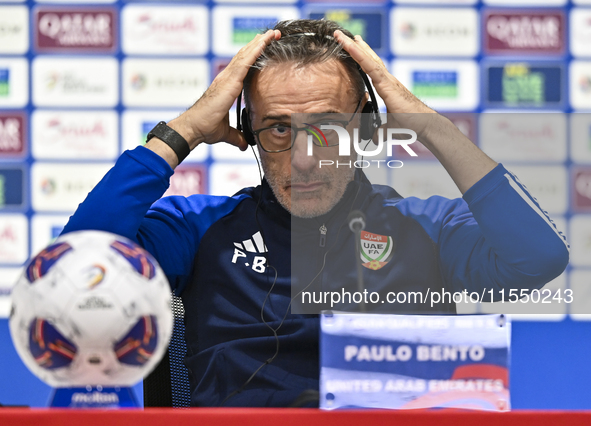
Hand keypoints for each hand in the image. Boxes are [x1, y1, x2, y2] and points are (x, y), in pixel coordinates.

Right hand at [148, 30, 280, 166]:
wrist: (195, 128)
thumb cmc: (205, 128)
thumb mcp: (226, 133)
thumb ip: (237, 137)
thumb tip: (245, 144)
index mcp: (226, 87)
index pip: (242, 67)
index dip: (252, 56)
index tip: (263, 47)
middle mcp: (226, 79)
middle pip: (244, 56)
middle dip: (258, 45)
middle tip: (271, 35)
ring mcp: (226, 78)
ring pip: (245, 55)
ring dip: (259, 43)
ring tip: (272, 33)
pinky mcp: (229, 81)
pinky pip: (244, 62)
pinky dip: (255, 50)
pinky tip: (264, 42)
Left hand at [334, 30, 496, 193]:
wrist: (424, 125)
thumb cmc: (410, 125)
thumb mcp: (389, 128)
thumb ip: (379, 131)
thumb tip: (374, 139)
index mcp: (386, 87)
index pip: (371, 68)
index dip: (362, 56)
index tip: (352, 45)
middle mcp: (387, 80)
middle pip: (368, 59)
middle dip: (355, 46)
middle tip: (342, 34)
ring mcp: (387, 80)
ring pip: (368, 59)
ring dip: (353, 47)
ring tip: (341, 36)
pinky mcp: (387, 84)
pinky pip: (371, 67)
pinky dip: (360, 56)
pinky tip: (352, 46)